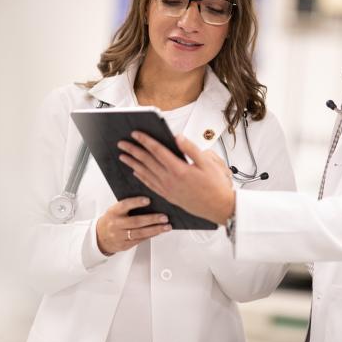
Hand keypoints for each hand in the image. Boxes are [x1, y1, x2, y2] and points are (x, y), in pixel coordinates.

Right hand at [96, 197, 170, 254]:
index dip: (136, 202)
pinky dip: (151, 235)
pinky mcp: (125, 245)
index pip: (125, 205)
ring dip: (156, 229)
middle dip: (152, 219)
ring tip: (166, 226)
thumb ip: (128, 207)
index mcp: (113, 212)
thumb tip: (150, 202)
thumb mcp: (115, 210)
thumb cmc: (112, 220)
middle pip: (136, 222)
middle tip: (164, 217)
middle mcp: (116, 224)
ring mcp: (120, 236)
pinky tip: (159, 232)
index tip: (148, 200)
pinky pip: (140, 240)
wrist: (100, 237)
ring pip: (140, 233)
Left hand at [118, 132, 234, 224]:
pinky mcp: (169, 196)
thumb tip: (178, 137)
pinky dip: (141, 177)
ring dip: (133, 163)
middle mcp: (170, 179)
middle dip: (133, 151)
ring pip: (145, 173)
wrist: (219, 207)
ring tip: (123, 156)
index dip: (145, 141)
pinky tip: (135, 173)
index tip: (135, 133)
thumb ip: (191, 149)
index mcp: (179, 169)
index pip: (157, 151)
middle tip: (122, 144)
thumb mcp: (208, 163)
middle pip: (147, 161)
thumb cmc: (216, 186)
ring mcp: (168, 189)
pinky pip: (150, 185)